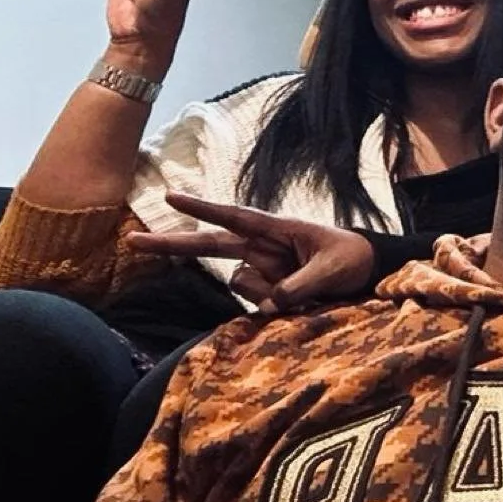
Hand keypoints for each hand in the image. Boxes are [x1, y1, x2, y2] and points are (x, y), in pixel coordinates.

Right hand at [124, 195, 380, 313]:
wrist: (369, 270)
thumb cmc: (352, 258)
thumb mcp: (331, 269)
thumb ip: (298, 285)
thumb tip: (267, 307)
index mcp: (276, 229)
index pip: (232, 216)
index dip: (201, 207)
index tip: (169, 195)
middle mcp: (261, 246)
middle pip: (209, 244)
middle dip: (173, 243)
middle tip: (133, 240)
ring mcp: (262, 267)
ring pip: (240, 283)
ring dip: (265, 294)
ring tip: (308, 292)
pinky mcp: (267, 288)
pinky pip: (256, 301)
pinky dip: (272, 306)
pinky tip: (301, 302)